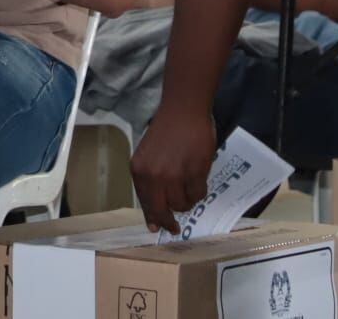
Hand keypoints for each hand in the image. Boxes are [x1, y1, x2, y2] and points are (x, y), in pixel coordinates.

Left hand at [132, 105, 216, 233]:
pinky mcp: (195, 172)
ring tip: (189, 188)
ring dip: (186, 201)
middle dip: (169, 222)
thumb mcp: (148, 155)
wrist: (184, 109)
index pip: (145, 203)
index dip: (153, 218)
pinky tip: (198, 180)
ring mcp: (175, 176)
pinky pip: (198, 194)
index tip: (157, 228)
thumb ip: (149, 181)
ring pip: (182, 204)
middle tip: (175, 227)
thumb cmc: (166, 129)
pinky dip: (199, 191)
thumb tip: (154, 215)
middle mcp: (154, 177)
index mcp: (139, 171)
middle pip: (162, 210)